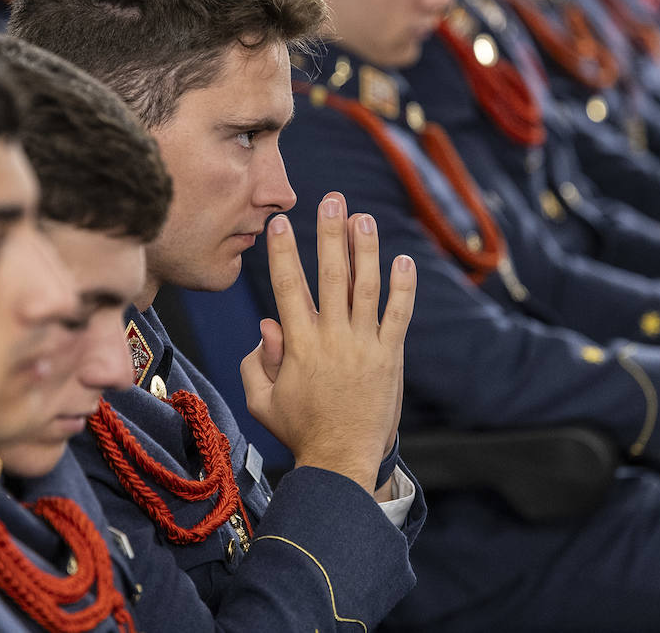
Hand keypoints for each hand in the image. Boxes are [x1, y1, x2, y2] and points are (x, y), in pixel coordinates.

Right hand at [241, 193, 414, 493]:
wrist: (342, 460)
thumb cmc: (299, 430)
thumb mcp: (262, 400)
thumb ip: (256, 362)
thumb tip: (268, 326)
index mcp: (298, 345)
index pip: (288, 287)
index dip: (283, 252)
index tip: (278, 223)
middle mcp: (332, 338)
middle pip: (331, 275)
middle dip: (330, 233)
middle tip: (331, 200)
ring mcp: (364, 346)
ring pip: (366, 287)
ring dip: (365, 249)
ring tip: (363, 218)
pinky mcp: (389, 357)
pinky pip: (398, 315)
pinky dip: (403, 288)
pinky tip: (403, 261)